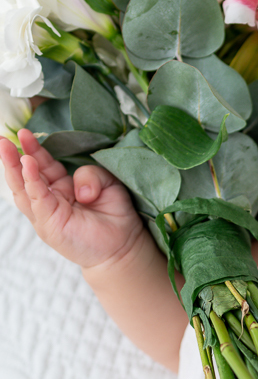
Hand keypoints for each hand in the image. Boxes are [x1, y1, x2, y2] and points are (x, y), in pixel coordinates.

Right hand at [0, 128, 144, 272]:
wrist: (123, 246)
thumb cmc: (115, 215)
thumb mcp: (107, 184)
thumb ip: (90, 175)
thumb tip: (78, 189)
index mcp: (61, 187)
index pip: (42, 165)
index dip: (34, 149)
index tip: (25, 133)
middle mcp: (50, 200)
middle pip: (25, 176)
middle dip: (12, 156)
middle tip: (2, 139)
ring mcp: (46, 213)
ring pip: (24, 188)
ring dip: (14, 168)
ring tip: (7, 148)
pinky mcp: (49, 224)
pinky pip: (37, 199)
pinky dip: (31, 182)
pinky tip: (27, 165)